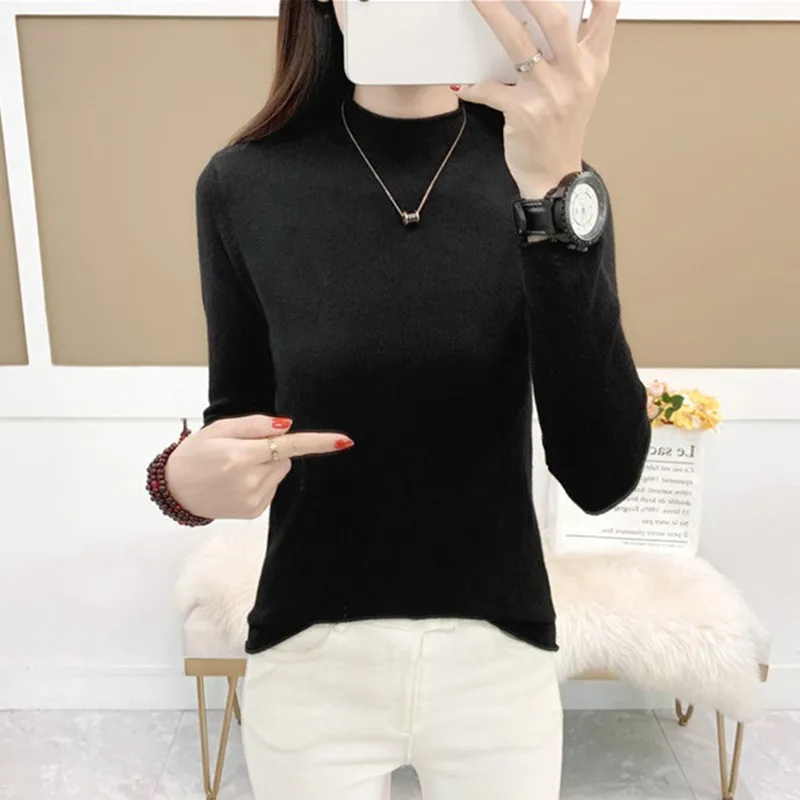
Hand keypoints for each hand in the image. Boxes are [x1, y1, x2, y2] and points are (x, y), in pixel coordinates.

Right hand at [164, 414, 353, 519]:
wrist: (176, 490)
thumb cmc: (196, 453)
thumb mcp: (219, 429)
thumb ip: (254, 425)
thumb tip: (286, 426)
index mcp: (240, 456)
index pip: (288, 445)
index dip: (319, 442)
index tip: (345, 441)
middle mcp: (249, 481)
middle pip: (283, 457)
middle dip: (269, 450)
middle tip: (239, 451)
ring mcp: (253, 499)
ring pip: (279, 472)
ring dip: (265, 466)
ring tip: (235, 467)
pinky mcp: (254, 511)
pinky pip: (271, 488)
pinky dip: (260, 481)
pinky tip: (237, 482)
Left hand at [455, 0, 619, 197]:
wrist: (555, 175)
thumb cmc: (563, 129)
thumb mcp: (581, 87)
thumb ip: (573, 51)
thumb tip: (540, 14)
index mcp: (594, 64)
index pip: (607, 12)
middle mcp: (575, 74)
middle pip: (555, 20)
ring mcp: (549, 93)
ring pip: (519, 45)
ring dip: (495, 16)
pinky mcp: (523, 112)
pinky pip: (490, 89)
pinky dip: (473, 86)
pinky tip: (461, 84)